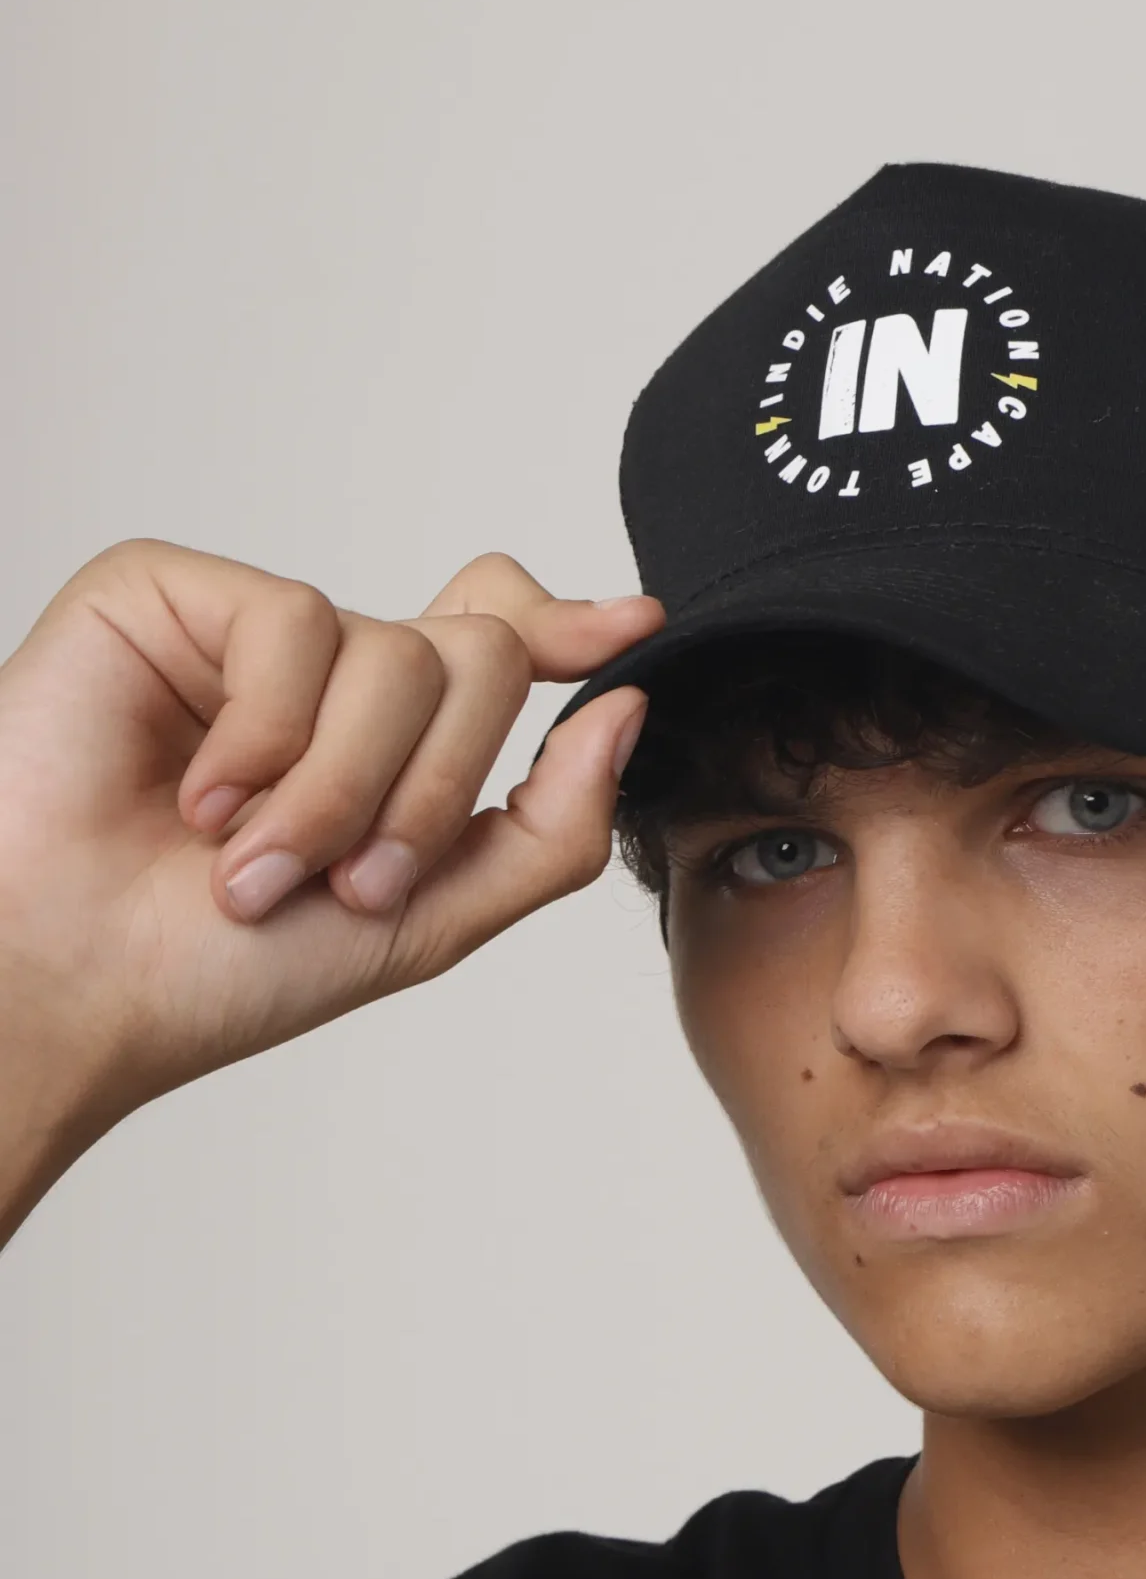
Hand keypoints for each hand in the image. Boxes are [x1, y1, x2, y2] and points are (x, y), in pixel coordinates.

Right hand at [0, 540, 660, 1137]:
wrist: (80, 985)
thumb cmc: (221, 972)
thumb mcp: (428, 921)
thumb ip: (546, 829)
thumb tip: (623, 710)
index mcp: (388, 741)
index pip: (496, 640)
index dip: (568, 627)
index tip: (631, 629)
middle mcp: (327, 676)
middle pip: (479, 657)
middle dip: (430, 794)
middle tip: (344, 881)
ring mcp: (249, 631)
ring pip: (400, 653)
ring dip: (341, 793)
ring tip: (252, 866)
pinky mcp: (168, 594)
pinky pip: (297, 625)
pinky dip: (266, 740)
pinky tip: (197, 800)